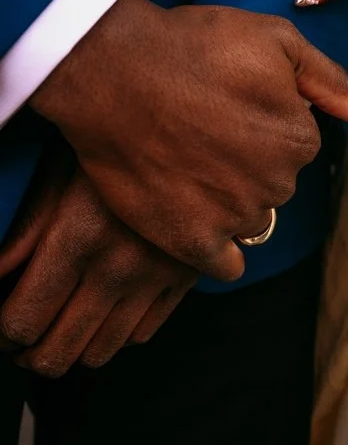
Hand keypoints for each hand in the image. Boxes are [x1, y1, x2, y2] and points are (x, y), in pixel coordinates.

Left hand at [0, 161, 195, 376]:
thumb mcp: (57, 179)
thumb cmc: (114, 145)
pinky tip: (106, 313)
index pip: (22, 322)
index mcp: (78, 241)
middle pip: (58, 353)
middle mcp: (119, 268)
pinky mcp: (187, 276)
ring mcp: (157, 277)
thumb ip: (22, 237)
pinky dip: (118, 335)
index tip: (3, 329)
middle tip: (26, 339)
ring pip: (103, 351)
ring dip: (74, 351)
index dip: (3, 335)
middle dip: (31, 355)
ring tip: (64, 330)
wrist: (192, 130)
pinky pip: (144, 333)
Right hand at [28, 0, 347, 281]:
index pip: (299, 141)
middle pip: (275, 180)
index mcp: (300, 138)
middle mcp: (276, 183)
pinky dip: (216, 247)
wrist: (112, 70)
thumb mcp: (277, 41)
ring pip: (249, 216)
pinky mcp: (188, 238)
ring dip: (230, 199)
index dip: (267, 121)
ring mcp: (232, 215)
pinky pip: (224, 261)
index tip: (234, 105)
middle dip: (251, 161)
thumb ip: (330, 82)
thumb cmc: (196, 46)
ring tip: (190, 164)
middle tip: (208, 130)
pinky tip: (198, 220)